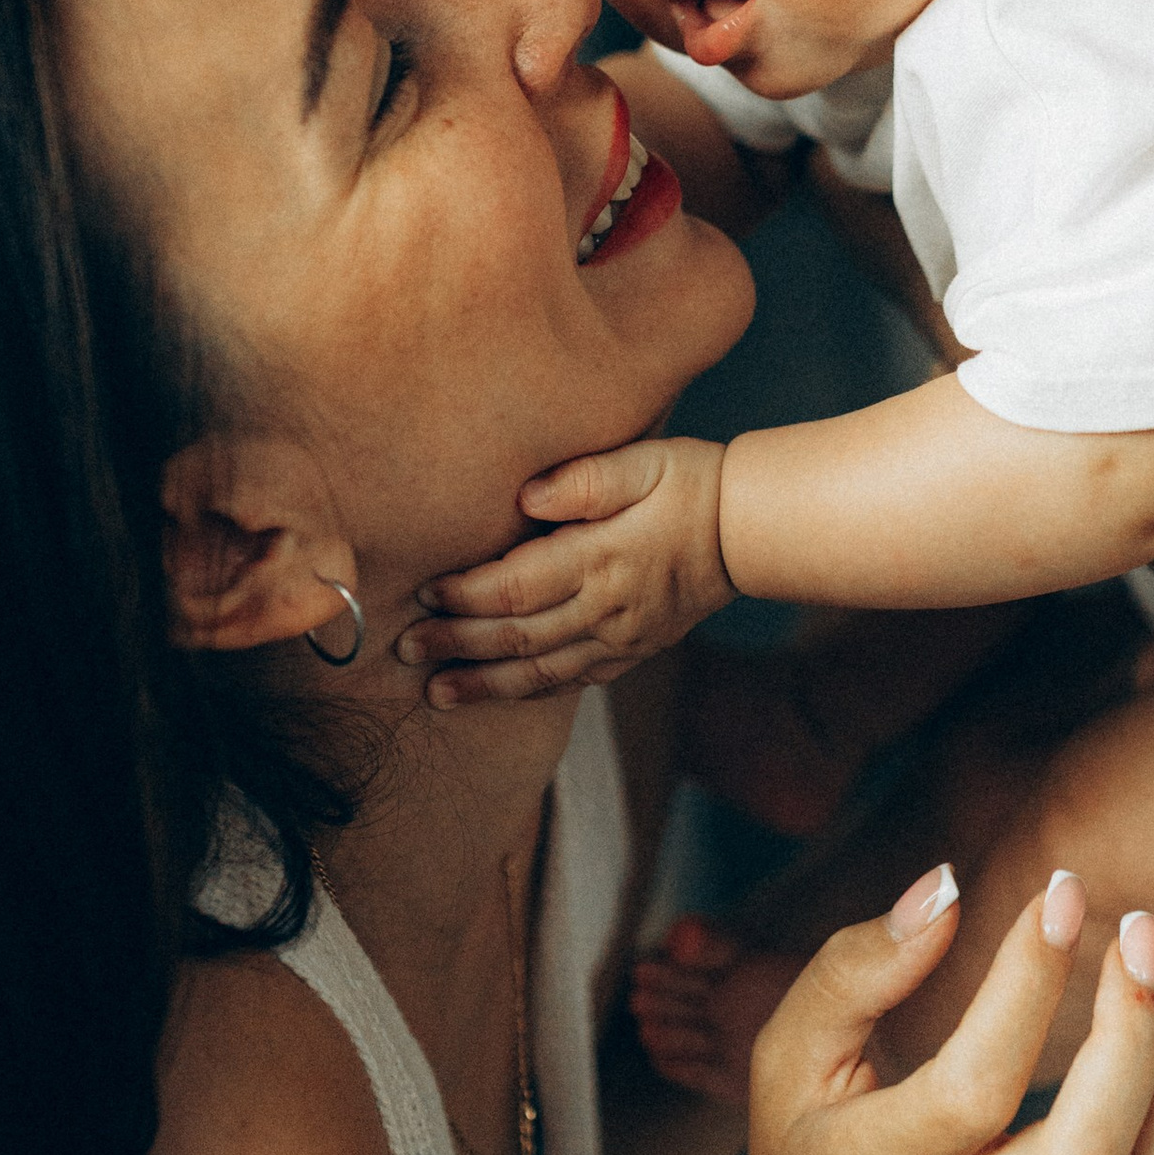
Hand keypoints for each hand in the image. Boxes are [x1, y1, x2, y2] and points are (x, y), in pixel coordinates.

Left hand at [400, 437, 733, 702]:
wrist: (749, 529)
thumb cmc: (689, 482)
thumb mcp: (642, 460)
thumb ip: (584, 479)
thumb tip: (525, 498)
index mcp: (600, 558)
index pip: (515, 587)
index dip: (465, 595)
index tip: (424, 593)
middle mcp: (606, 607)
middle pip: (516, 637)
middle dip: (456, 645)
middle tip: (405, 651)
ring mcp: (620, 637)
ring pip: (540, 672)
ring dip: (485, 684)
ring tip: (436, 694)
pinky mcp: (633, 651)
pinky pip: (573, 680)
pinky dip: (531, 691)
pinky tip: (499, 693)